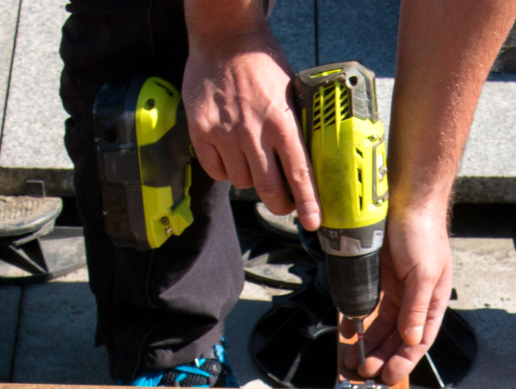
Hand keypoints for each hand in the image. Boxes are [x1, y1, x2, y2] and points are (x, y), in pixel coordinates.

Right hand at [180, 31, 320, 229]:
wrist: (224, 39)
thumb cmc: (262, 65)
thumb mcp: (290, 93)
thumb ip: (295, 129)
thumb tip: (307, 165)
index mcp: (282, 121)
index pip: (299, 173)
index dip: (307, 203)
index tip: (313, 222)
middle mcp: (254, 132)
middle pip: (269, 189)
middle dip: (280, 204)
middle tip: (284, 203)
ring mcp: (225, 133)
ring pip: (241, 182)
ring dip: (250, 179)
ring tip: (253, 160)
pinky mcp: (201, 132)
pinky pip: (216, 171)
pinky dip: (225, 170)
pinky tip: (230, 155)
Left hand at [357, 201, 453, 385]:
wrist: (406, 202)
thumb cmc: (422, 235)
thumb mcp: (422, 274)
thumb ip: (416, 309)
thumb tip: (412, 340)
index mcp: (432, 303)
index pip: (419, 342)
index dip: (404, 361)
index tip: (387, 377)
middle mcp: (415, 302)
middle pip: (398, 340)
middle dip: (382, 358)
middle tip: (363, 372)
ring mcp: (397, 293)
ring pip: (382, 328)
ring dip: (370, 346)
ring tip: (354, 361)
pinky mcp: (380, 282)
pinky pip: (369, 310)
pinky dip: (361, 325)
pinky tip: (350, 335)